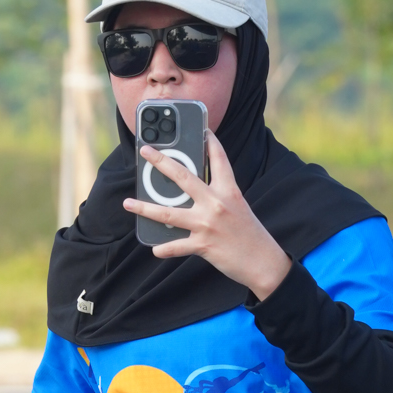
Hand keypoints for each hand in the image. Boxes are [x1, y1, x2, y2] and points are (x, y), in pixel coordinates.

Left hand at [124, 132, 291, 300]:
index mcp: (229, 191)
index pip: (219, 159)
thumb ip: (217, 197)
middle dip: (161, 162)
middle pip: (183, 177)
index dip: (210, 142)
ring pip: (168, 213)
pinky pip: (176, 246)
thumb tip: (188, 195)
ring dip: (145, 208)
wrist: (264, 262)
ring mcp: (207, 224)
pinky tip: (155, 249)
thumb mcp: (237, 208)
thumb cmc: (250, 234)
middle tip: (145, 151)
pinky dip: (164, 249)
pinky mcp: (203, 245)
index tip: (202, 130)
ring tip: (128, 203)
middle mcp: (216, 203)